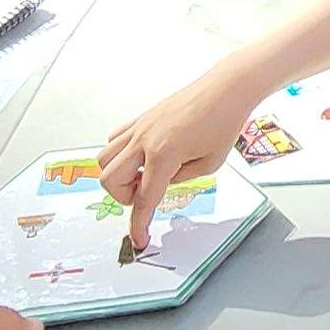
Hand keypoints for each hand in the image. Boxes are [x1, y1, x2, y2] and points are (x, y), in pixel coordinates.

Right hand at [97, 61, 265, 257]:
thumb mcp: (209, 165)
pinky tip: (142, 157)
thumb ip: (180, 179)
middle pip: (109, 179)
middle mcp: (145, 140)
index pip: (144, 200)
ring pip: (104, 158)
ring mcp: (140, 127)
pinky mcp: (141, 118)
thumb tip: (160, 185)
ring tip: (143, 176)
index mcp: (164, 155)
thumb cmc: (224, 123)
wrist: (225, 89)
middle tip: (145, 195)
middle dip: (122, 197)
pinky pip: (114, 139)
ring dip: (117, 176)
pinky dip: (120, 155)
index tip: (138, 241)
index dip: (138, 225)